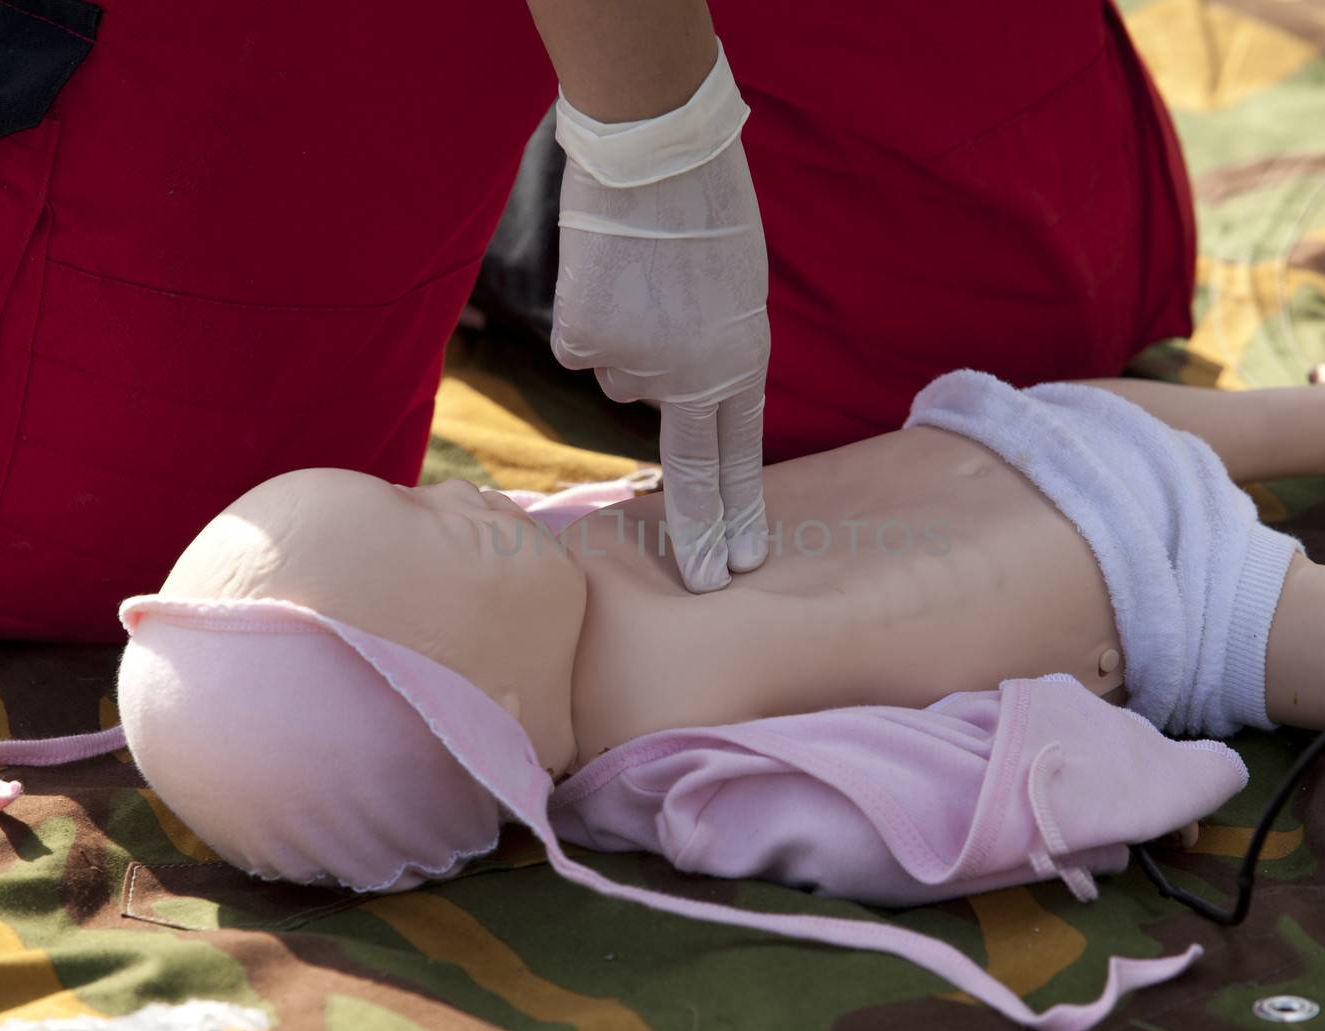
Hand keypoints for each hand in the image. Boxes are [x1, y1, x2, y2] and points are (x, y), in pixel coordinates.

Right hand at [549, 43, 769, 591]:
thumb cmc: (708, 214)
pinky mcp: (583, 341)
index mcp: (741, 366)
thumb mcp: (735, 296)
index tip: (740, 566)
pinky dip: (593, 319)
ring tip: (645, 285)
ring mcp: (633, 366)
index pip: (736, 462)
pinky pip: (584, 345)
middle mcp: (689, 381)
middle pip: (684, 466)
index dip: (737, 517)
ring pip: (622, 375)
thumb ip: (714, 354)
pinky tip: (609, 280)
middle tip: (709, 581)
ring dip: (629, 342)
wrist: (657, 156)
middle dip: (699, 534)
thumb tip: (668, 384)